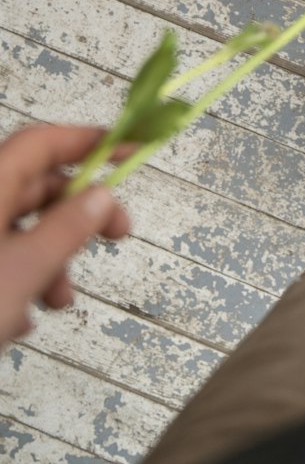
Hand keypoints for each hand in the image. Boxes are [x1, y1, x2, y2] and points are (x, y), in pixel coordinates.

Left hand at [0, 125, 130, 346]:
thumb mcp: (24, 270)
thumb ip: (68, 229)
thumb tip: (100, 197)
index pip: (42, 143)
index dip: (88, 142)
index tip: (130, 151)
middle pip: (35, 188)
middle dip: (77, 216)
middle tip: (118, 234)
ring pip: (17, 232)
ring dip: (49, 262)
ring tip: (58, 302)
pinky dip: (18, 284)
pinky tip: (17, 321)